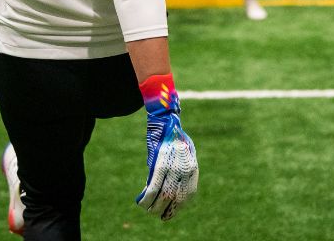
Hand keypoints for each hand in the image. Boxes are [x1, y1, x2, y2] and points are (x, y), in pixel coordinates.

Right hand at [136, 74, 198, 220]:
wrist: (166, 118)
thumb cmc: (172, 135)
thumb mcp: (180, 154)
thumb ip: (177, 171)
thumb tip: (165, 188)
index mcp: (192, 168)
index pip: (188, 195)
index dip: (178, 206)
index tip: (171, 212)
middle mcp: (185, 170)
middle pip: (175, 198)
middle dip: (166, 210)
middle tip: (157, 215)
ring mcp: (172, 168)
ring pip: (163, 196)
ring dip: (154, 206)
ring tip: (147, 210)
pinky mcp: (159, 164)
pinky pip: (152, 188)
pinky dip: (146, 197)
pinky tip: (140, 201)